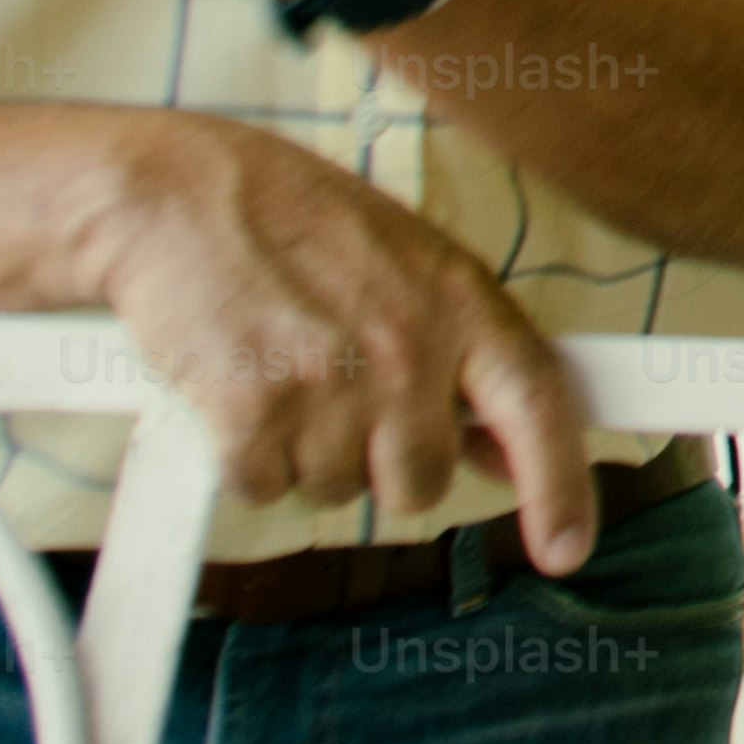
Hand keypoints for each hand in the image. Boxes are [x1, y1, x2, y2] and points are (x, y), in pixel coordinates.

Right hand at [63, 110, 601, 568]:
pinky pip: (262, 489)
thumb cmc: (295, 225)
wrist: (177, 194)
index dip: (560, 488)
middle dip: (381, 464)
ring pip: (337, 493)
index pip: (538, 407)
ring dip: (305, 456)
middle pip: (421, 484)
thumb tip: (508, 455)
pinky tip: (236, 388)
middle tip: (338, 395)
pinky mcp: (251, 411)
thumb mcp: (411, 266)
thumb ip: (465, 355)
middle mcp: (406, 346)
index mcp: (461, 302)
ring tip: (281, 371)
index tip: (566, 548)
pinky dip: (243, 459)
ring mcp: (329, 381)